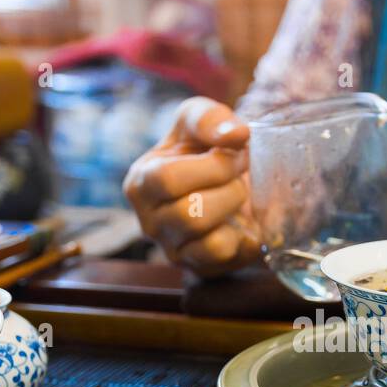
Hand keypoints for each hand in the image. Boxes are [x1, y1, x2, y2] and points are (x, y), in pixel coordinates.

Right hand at [124, 97, 260, 276]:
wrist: (226, 180)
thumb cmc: (203, 149)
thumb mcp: (198, 120)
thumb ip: (209, 118)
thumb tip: (236, 135)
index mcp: (141, 184)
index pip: (167, 180)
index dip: (211, 166)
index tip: (235, 151)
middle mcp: (150, 223)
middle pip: (190, 214)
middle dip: (229, 187)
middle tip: (241, 173)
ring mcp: (175, 250)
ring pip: (209, 242)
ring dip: (236, 211)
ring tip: (239, 194)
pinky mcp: (201, 268)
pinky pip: (227, 258)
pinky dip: (245, 236)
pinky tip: (242, 219)